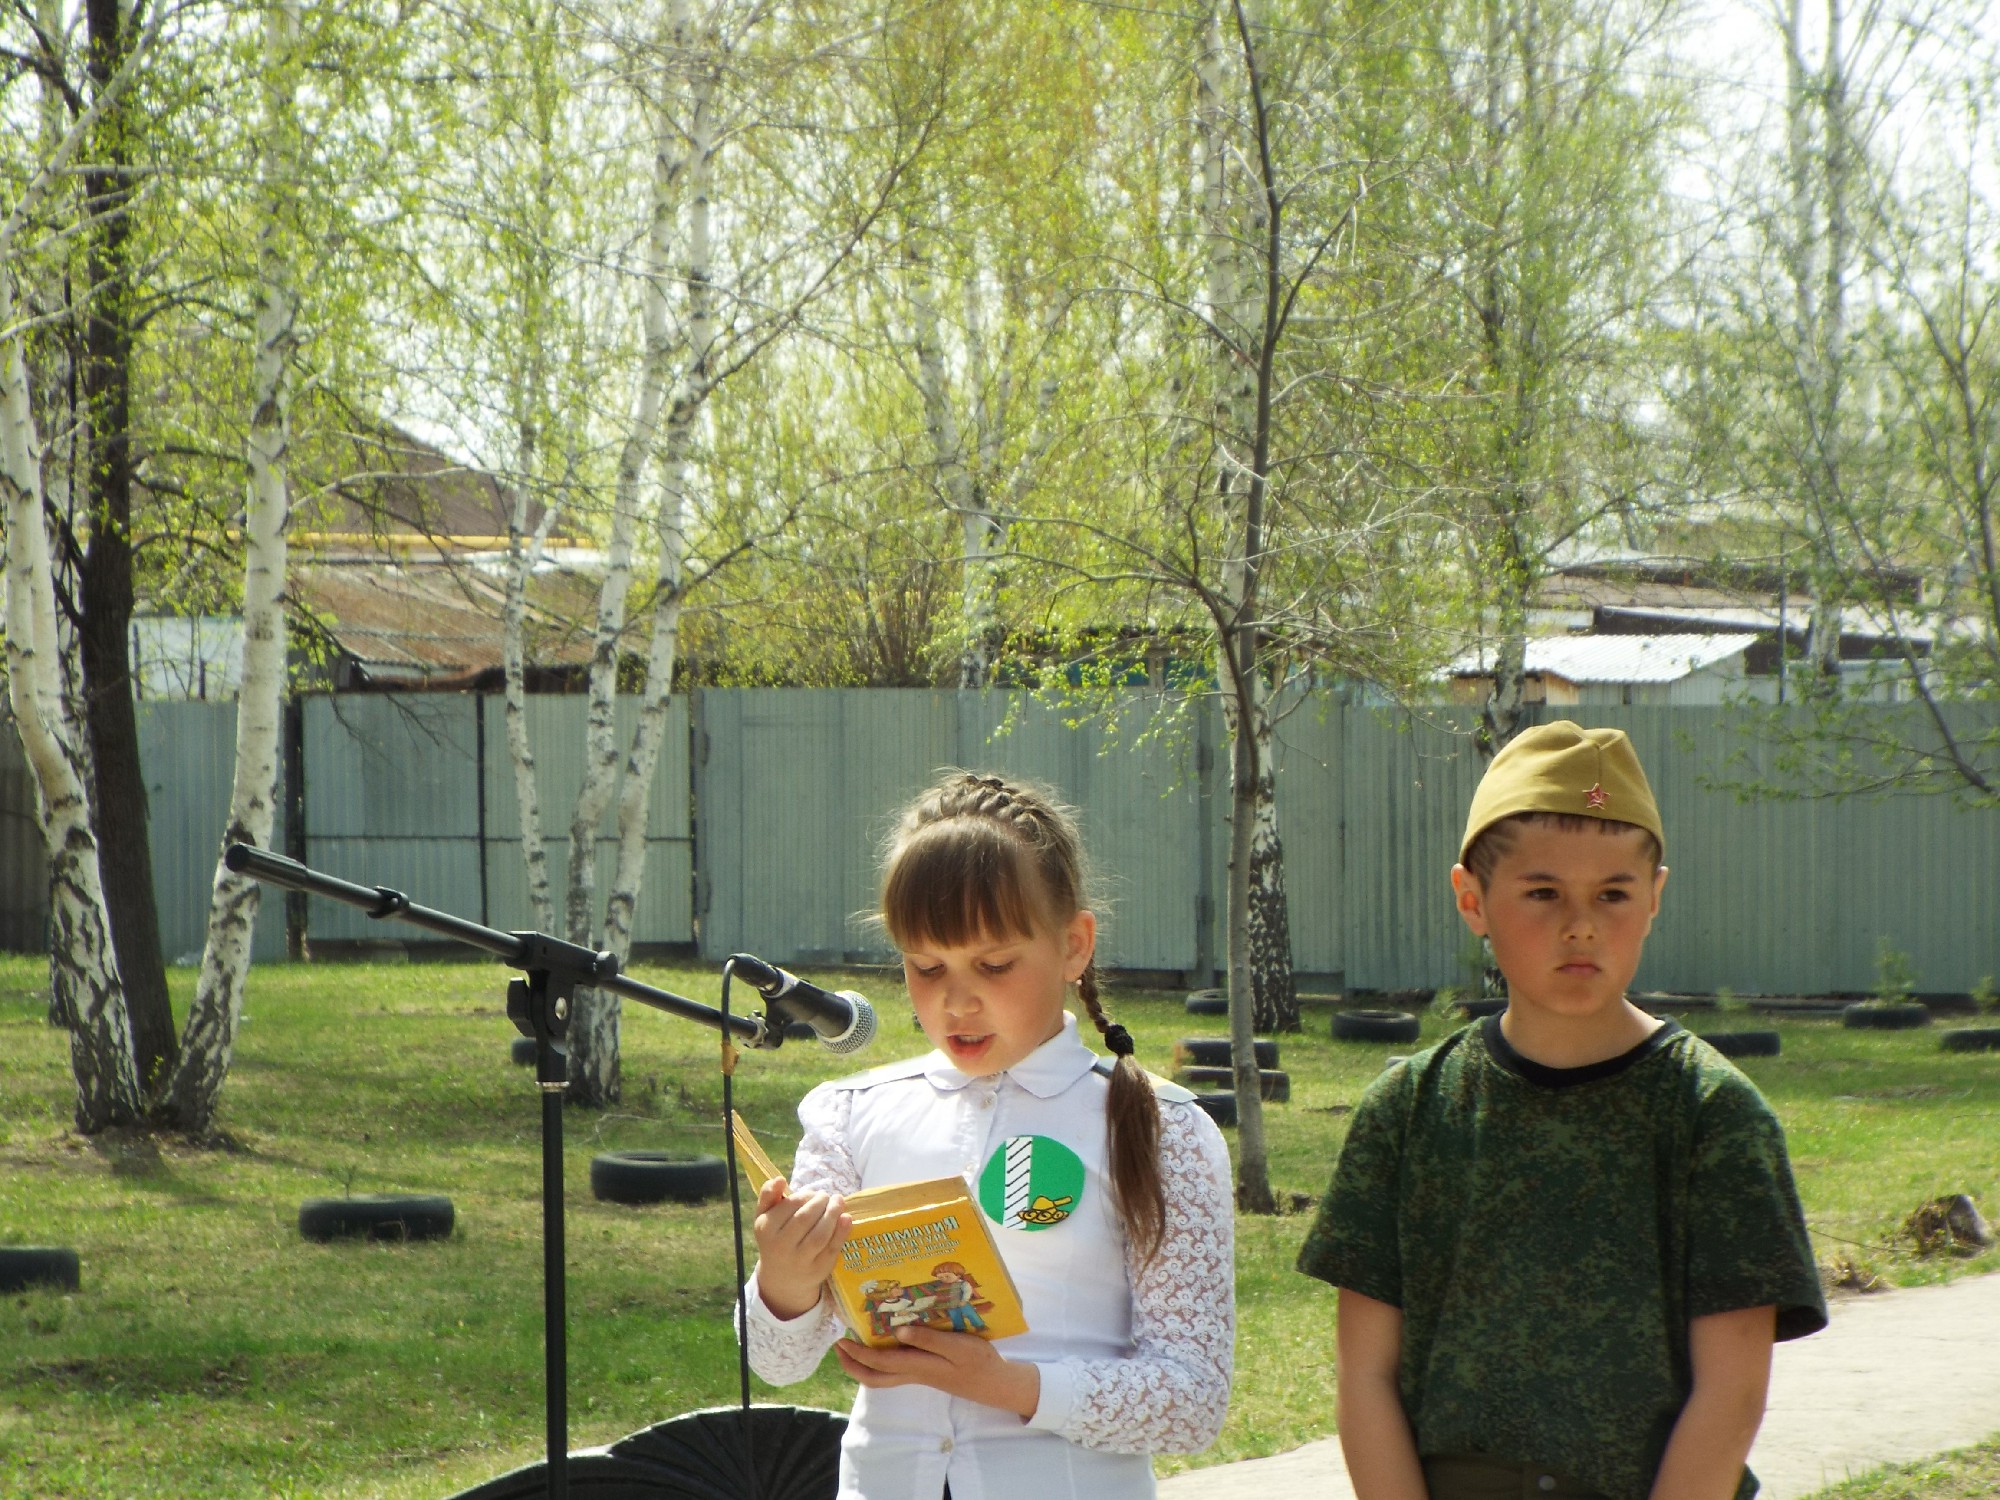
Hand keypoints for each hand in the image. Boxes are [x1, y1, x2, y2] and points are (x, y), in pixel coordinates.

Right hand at [751, 1175, 849, 1320]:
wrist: (782, 1278)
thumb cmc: (775, 1238)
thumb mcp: (765, 1217)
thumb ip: (768, 1195)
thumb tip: (779, 1179)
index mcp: (765, 1230)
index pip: (790, 1206)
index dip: (806, 1195)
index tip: (814, 1193)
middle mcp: (780, 1247)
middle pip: (805, 1219)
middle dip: (821, 1203)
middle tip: (828, 1196)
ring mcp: (800, 1261)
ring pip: (820, 1235)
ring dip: (833, 1214)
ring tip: (839, 1202)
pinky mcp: (818, 1270)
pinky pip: (832, 1249)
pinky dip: (842, 1232)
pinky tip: (846, 1218)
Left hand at [835, 1323, 1040, 1418]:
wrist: (994, 1384)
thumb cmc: (978, 1362)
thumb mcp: (958, 1347)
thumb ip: (929, 1340)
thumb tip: (898, 1332)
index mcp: (919, 1366)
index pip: (881, 1363)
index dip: (858, 1354)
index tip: (842, 1340)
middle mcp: (914, 1373)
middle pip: (875, 1378)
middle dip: (853, 1365)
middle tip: (839, 1347)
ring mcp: (920, 1375)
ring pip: (883, 1377)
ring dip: (864, 1365)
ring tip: (854, 1348)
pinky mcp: (926, 1373)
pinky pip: (895, 1371)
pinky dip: (881, 1362)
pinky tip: (885, 1345)